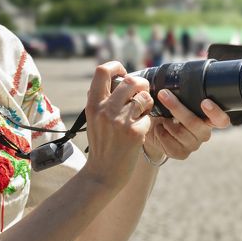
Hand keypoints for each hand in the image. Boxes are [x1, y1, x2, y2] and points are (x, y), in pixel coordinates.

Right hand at [81, 62, 154, 189]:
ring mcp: (120, 121)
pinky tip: (140, 130)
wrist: (102, 174)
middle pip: (131, 80)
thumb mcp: (94, 119)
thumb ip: (102, 100)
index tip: (124, 73)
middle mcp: (105, 110)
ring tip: (142, 113)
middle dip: (142, 84)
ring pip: (144, 97)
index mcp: (93, 104)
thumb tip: (118, 76)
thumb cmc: (102, 144)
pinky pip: (149, 117)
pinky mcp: (134, 133)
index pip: (102, 71)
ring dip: (147, 103)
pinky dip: (147, 122)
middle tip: (142, 93)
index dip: (116, 66)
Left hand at [143, 89, 230, 161]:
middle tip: (163, 94)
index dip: (216, 113)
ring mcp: (193, 144)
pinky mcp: (181, 153)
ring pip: (180, 132)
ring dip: (166, 121)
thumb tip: (174, 78)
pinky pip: (169, 143)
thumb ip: (181, 92)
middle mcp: (204, 132)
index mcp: (209, 118)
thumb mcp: (176, 98)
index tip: (205, 102)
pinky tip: (159, 128)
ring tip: (161, 116)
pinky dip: (160, 132)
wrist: (153, 128)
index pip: (221, 120)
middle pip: (195, 123)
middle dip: (177, 107)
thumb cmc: (168, 109)